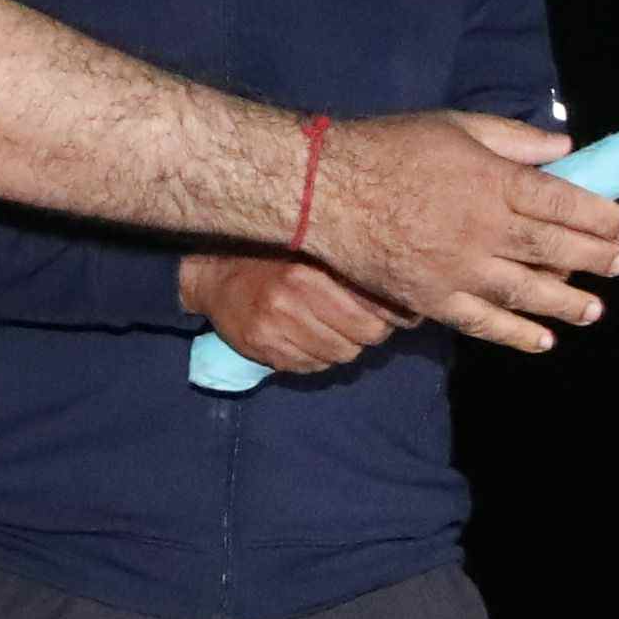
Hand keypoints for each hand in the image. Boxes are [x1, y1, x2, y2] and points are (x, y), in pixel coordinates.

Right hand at [184, 248, 406, 375]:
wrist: (214, 274)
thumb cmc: (272, 256)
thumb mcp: (312, 251)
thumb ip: (350, 272)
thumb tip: (404, 300)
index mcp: (306, 275)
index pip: (370, 316)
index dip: (390, 318)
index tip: (396, 313)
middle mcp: (289, 304)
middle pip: (359, 340)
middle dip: (369, 333)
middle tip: (363, 319)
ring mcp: (273, 331)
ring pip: (338, 357)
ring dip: (342, 345)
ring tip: (332, 325)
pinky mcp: (263, 351)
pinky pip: (311, 368)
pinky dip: (317, 357)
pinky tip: (308, 336)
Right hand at [305, 111, 618, 352]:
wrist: (327, 190)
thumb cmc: (391, 148)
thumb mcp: (456, 125)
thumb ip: (514, 138)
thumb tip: (565, 147)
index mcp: (493, 181)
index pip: (561, 201)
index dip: (600, 216)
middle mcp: (484, 228)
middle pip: (553, 248)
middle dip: (594, 258)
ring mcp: (459, 269)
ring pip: (526, 291)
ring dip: (566, 302)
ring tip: (594, 310)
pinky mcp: (433, 299)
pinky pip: (483, 322)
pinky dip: (516, 334)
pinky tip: (543, 340)